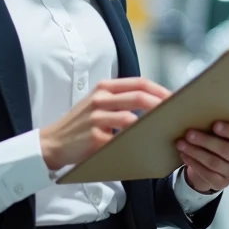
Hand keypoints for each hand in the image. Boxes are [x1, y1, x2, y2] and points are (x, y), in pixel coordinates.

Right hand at [39, 78, 169, 169]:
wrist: (52, 142)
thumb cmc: (79, 124)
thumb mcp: (96, 104)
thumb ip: (119, 100)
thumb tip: (154, 103)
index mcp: (103, 88)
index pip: (139, 83)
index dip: (160, 89)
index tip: (174, 97)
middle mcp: (99, 99)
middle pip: (139, 97)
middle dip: (161, 104)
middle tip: (176, 113)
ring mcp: (96, 119)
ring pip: (132, 118)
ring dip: (151, 125)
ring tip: (164, 130)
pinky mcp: (94, 139)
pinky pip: (121, 140)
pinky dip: (135, 142)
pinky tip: (145, 146)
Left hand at [176, 121, 228, 193]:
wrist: (214, 166)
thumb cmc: (219, 141)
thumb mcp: (223, 134)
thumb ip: (218, 126)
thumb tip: (198, 114)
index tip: (215, 124)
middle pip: (225, 149)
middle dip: (205, 141)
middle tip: (189, 133)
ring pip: (213, 162)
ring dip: (195, 152)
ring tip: (181, 143)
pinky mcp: (222, 183)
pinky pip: (207, 174)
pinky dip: (194, 163)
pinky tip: (184, 155)